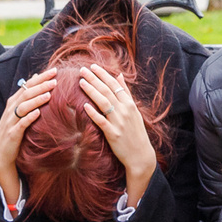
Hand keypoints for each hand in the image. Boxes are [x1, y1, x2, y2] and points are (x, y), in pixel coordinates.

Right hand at [0, 68, 57, 204]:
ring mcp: (11, 122)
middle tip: (55, 79)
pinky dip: (29, 118)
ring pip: (23, 107)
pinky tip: (38, 113)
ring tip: (49, 94)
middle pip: (26, 93)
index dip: (40, 78)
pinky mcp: (12, 134)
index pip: (27, 86)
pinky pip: (21, 124)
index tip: (54, 70)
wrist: (0, 153)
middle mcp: (11, 110)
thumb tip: (36, 79)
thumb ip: (26, 97)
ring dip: (36, 99)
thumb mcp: (18, 112)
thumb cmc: (13, 131)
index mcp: (14, 103)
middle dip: (40, 85)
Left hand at [79, 66, 158, 198]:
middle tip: (82, 69)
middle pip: (107, 90)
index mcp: (130, 104)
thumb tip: (119, 75)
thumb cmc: (136, 132)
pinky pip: (101, 121)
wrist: (140, 155)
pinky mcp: (113, 134)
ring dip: (92, 90)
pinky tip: (85, 105)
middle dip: (94, 79)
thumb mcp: (134, 110)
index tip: (93, 66)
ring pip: (103, 102)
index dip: (103, 74)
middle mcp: (125, 110)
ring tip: (81, 82)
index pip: (115, 85)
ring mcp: (119, 122)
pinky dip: (93, 113)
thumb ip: (126, 93)